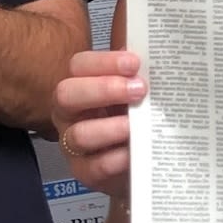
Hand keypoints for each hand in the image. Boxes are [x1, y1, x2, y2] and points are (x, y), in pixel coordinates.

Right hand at [50, 50, 143, 203]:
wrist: (137, 164)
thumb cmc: (131, 120)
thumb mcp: (132, 94)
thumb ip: (135, 74)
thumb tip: (155, 50)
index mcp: (80, 87)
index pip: (79, 66)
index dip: (104, 62)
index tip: (134, 63)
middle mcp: (69, 113)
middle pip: (67, 94)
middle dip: (103, 89)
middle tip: (139, 90)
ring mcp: (73, 145)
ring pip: (79, 134)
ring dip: (109, 128)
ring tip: (135, 125)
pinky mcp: (84, 173)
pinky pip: (94, 167)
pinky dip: (114, 159)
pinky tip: (132, 153)